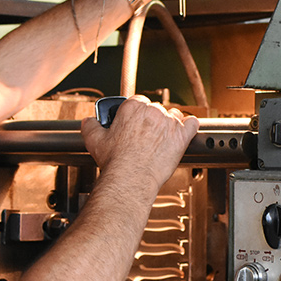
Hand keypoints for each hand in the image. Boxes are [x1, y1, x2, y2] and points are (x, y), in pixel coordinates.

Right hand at [81, 96, 198, 190]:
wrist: (130, 178)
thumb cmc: (115, 161)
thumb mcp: (94, 140)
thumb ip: (90, 126)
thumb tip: (89, 121)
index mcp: (133, 107)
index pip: (138, 102)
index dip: (135, 113)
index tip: (133, 122)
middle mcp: (153, 111)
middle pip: (155, 109)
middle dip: (151, 120)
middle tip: (144, 136)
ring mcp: (169, 123)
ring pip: (173, 116)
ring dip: (169, 124)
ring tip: (160, 138)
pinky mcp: (181, 137)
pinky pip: (191, 124)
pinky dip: (189, 127)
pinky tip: (184, 132)